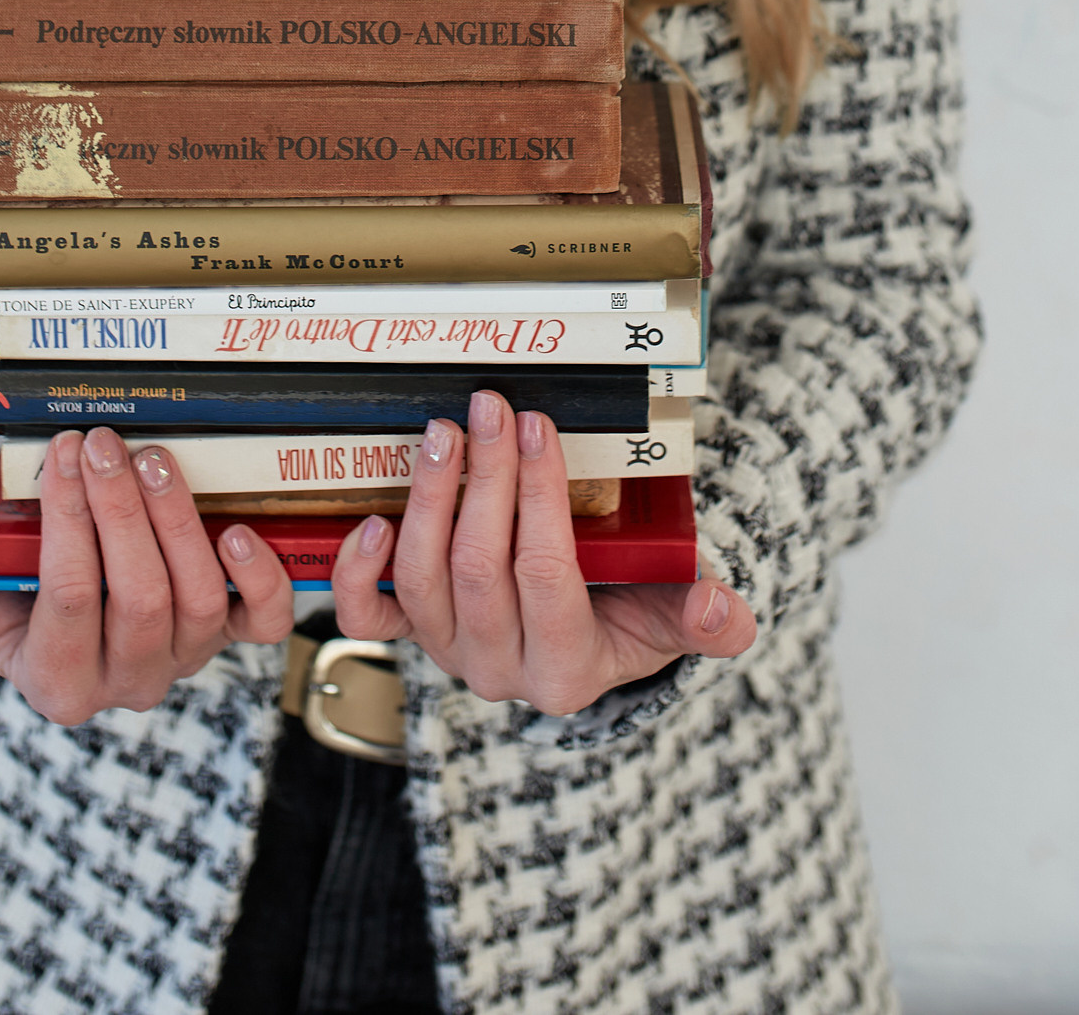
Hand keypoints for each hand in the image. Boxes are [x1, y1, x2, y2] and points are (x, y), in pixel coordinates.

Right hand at [0, 428, 294, 722]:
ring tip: (152, 458)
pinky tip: (237, 527)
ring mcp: (184, 657)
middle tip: (103, 443)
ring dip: (177, 521)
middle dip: (122, 513)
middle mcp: (127, 681)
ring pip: (197, 601)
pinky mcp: (229, 631)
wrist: (56, 590)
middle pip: (141, 600)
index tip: (62, 453)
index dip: (68, 524)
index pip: (69, 601)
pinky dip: (260, 577)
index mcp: (57, 682)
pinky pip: (263, 620)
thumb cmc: (7, 584)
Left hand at [331, 390, 753, 715]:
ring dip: (430, 498)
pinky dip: (359, 570)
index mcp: (567, 670)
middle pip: (479, 568)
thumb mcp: (675, 619)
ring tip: (444, 432)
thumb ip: (705, 620)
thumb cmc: (629, 614)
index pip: (546, 575)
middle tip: (493, 407)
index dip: (539, 498)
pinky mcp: (411, 634)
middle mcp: (499, 670)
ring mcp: (448, 651)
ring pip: (423, 579)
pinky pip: (370, 615)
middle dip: (486, 479)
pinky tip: (371, 518)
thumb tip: (719, 606)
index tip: (538, 427)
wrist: (585, 643)